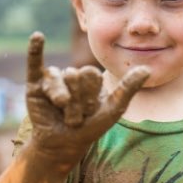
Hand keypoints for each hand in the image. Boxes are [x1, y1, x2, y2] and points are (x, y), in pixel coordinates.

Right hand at [24, 32, 147, 168]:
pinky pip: (35, 63)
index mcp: (91, 77)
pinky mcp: (35, 84)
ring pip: (59, 78)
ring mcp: (54, 78)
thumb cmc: (91, 127)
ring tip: (65, 113)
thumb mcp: (114, 109)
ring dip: (64, 100)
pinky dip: (35, 50)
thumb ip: (129, 88)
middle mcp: (72, 74)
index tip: (91, 111)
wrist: (65, 145)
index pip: (92, 74)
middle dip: (77, 101)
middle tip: (77, 115)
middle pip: (76, 75)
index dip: (91, 96)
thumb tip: (147, 69)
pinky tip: (37, 36)